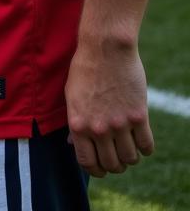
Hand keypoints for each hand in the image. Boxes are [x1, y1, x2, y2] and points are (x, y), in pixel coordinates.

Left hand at [65, 40, 153, 175]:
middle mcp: (99, 128)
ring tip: (128, 146)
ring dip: (131, 157)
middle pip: (112, 165)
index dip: (96, 170)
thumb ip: (76, 122)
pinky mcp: (139, 116)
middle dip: (115, 165)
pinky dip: (145, 148)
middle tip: (117, 155)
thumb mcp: (71, 96)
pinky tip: (140, 138)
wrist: (105, 48)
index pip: (87, 163)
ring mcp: (120, 124)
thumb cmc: (85, 69)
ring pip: (131, 159)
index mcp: (78, 124)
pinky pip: (147, 146)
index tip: (101, 167)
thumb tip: (74, 145)